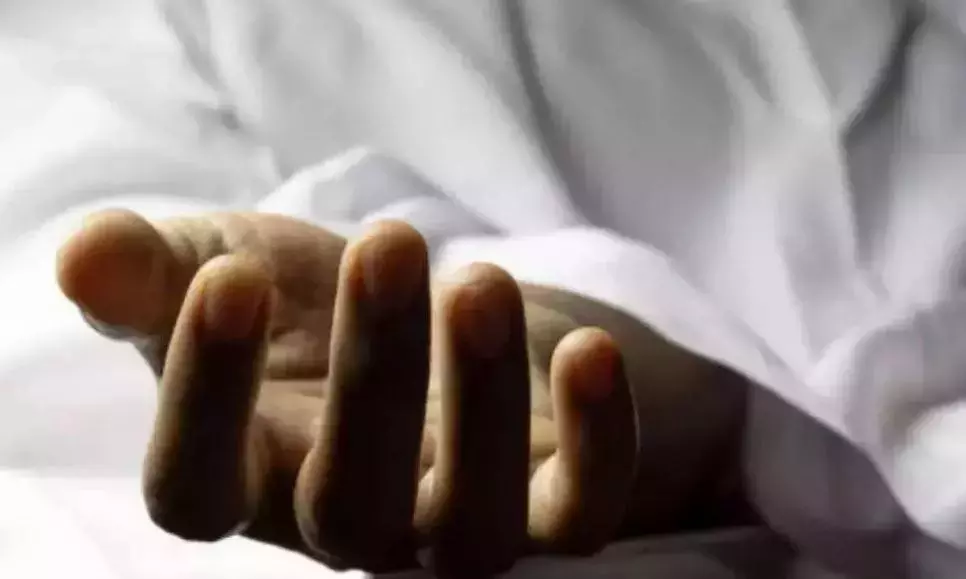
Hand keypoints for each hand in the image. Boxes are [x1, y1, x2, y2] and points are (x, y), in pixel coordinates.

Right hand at [56, 210, 644, 575]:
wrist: (444, 303)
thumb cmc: (320, 298)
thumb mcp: (233, 268)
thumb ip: (154, 273)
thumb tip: (83, 258)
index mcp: (259, 474)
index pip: (198, 490)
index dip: (201, 399)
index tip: (224, 280)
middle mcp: (356, 523)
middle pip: (350, 502)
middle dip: (368, 372)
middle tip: (385, 242)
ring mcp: (458, 523)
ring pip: (471, 530)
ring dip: (478, 408)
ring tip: (475, 281)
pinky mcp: (554, 498)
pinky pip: (581, 509)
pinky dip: (595, 441)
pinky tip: (585, 348)